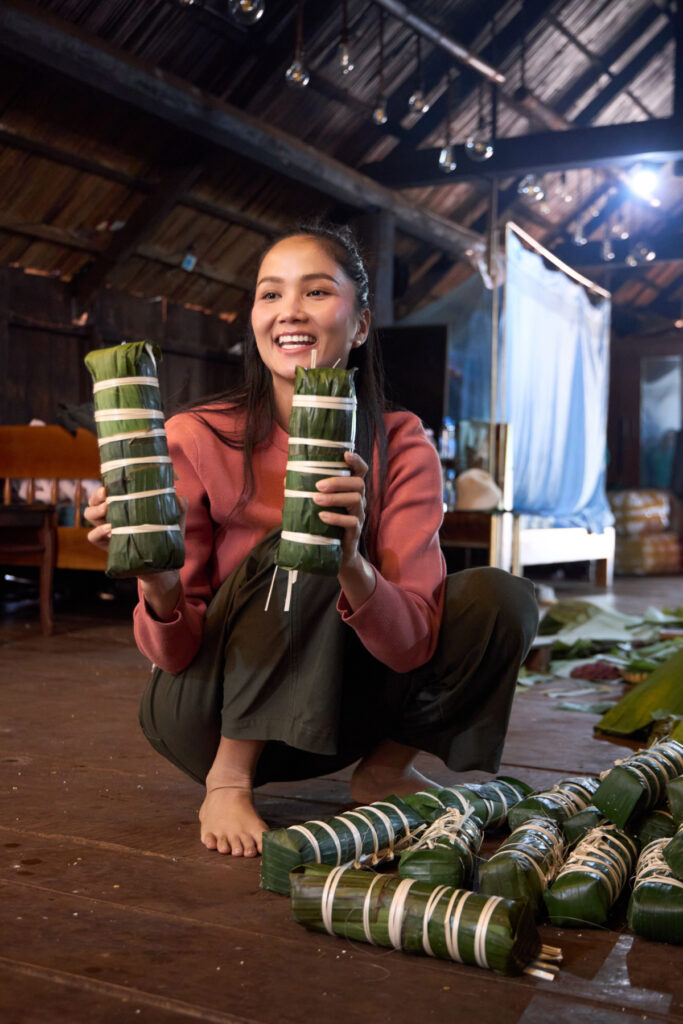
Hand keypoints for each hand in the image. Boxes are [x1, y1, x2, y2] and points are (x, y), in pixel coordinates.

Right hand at [84, 487, 188, 553]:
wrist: (162, 564)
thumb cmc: (165, 536)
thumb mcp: (174, 520)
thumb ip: (178, 506)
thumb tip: (177, 495)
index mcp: (124, 505)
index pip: (107, 491)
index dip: (105, 486)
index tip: (110, 484)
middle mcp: (112, 515)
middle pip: (93, 500)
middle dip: (96, 496)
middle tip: (106, 494)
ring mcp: (107, 530)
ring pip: (89, 515)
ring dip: (96, 510)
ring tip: (107, 509)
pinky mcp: (107, 545)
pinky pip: (92, 537)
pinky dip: (97, 532)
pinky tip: (110, 529)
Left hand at [313, 450, 366, 570]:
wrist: (334, 556)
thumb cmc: (324, 525)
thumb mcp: (315, 506)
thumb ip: (304, 492)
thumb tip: (287, 478)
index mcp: (350, 490)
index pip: (360, 471)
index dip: (356, 460)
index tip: (345, 454)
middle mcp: (358, 500)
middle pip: (358, 483)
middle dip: (338, 482)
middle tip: (318, 485)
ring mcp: (359, 516)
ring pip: (356, 500)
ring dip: (335, 498)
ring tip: (316, 499)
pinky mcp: (355, 532)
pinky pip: (351, 522)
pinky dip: (336, 517)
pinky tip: (322, 516)